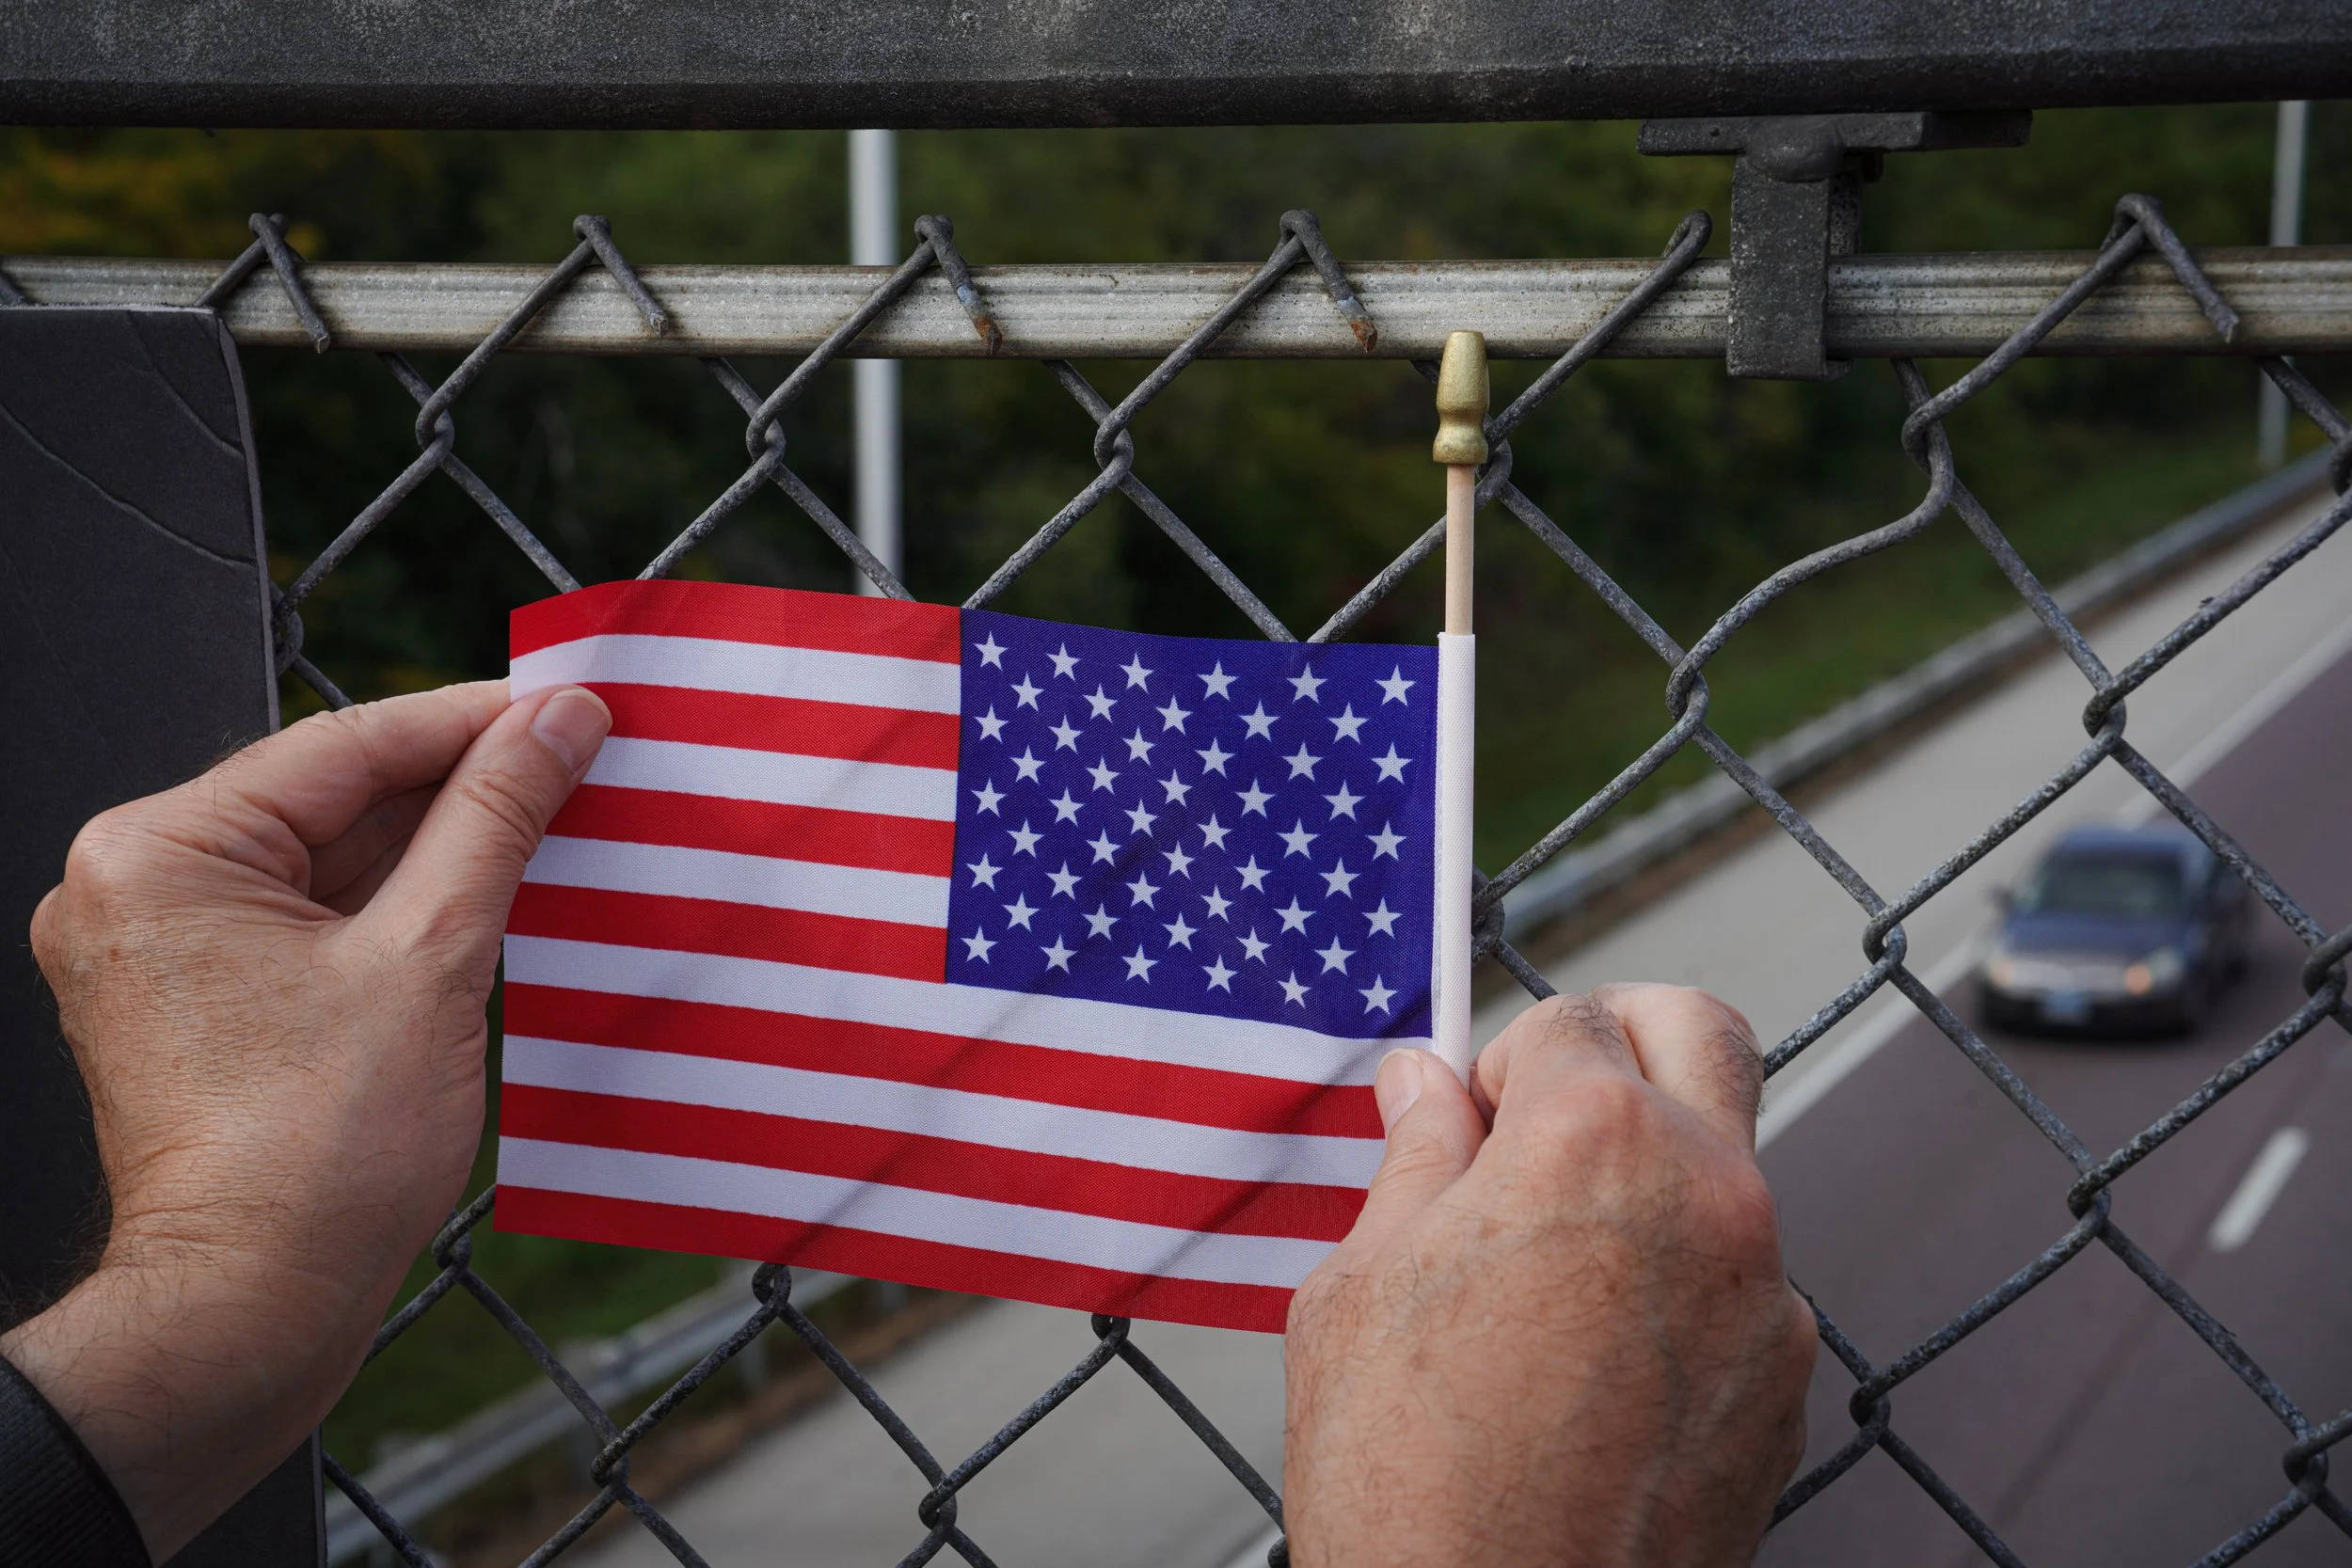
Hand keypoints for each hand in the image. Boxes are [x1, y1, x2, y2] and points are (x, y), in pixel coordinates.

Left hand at [0, 681, 608, 1560]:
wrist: (251, 1312)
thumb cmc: (318, 1154)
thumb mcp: (431, 958)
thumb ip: (495, 820)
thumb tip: (560, 719)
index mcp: (161, 852)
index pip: (345, 746)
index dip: (476, 721)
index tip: (573, 703)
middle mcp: (139, 885)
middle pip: (336, 798)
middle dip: (466, 786)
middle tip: (583, 756)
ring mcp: (165, 947)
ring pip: (335, 860)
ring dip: (446, 848)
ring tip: (561, 820)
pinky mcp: (203, 1000)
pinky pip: (319, 919)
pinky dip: (407, 908)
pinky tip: (499, 895)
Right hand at [1283, 985, 1815, 1567]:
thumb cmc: (1403, 1469)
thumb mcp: (1363, 1283)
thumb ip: (1416, 1158)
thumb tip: (1424, 1082)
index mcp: (1597, 1140)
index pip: (1570, 1018)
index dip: (1499, 1062)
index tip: (1463, 1122)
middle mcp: (1712, 1194)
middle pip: (1700, 1033)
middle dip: (1622, 1039)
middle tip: (1547, 1106)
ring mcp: (1766, 1296)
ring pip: (1720, 1169)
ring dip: (1647, 1176)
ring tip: (1547, 1271)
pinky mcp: (1785, 1388)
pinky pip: (1735, 1285)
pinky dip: (1675, 1286)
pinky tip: (1588, 1364)